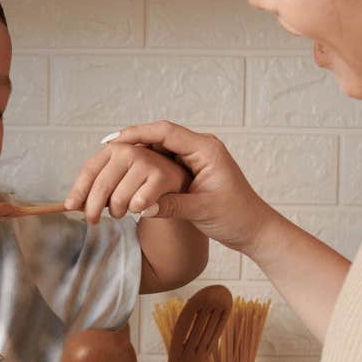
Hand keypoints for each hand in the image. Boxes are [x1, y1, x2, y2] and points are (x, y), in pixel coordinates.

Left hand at [65, 138, 191, 225]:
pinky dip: (137, 211)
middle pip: (100, 187)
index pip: (89, 171)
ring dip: (118, 212)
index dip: (78, 191)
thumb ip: (96, 187)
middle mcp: (129, 151)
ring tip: (124, 209)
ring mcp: (146, 162)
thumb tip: (69, 204)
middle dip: (93, 208)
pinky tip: (142, 208)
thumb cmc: (141, 181)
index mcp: (114, 149)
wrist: (176, 182)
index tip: (70, 206)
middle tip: (92, 220)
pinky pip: (138, 204)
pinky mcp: (162, 176)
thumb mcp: (117, 179)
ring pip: (119, 199)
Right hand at [93, 121, 281, 253]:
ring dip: (139, 150)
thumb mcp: (202, 212)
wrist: (255, 229)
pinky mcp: (194, 168)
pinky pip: (166, 159)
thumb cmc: (236, 218)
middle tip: (106, 147)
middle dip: (133, 140)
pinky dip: (148, 162)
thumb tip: (140, 207)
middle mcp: (202, 148)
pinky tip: (130, 169)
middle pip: (160, 135)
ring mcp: (198, 157)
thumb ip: (172, 205)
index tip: (113, 141)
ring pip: (162, 146)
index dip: (137, 133)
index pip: (165, 132)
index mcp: (206, 150)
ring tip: (112, 157)